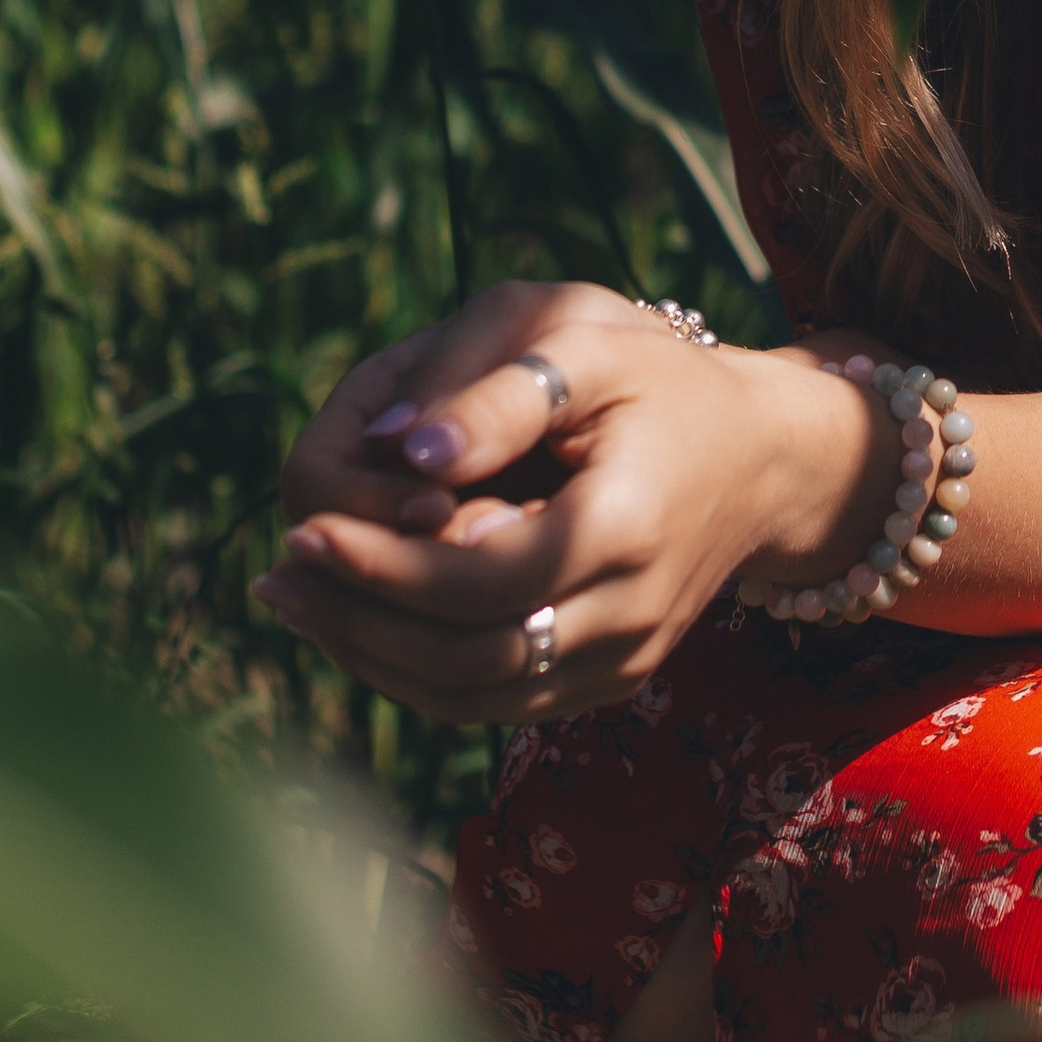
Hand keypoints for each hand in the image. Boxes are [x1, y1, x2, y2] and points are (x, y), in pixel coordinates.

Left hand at [255, 280, 887, 720]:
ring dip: (372, 659)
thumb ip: (494, 391)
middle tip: (277, 572)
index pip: (476, 581)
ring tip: (296, 601)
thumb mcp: (587, 340)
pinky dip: (417, 672)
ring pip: (474, 699)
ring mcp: (624, 663)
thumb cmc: (661, 378)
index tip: (300, 527)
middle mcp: (630, 617)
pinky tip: (359, 624)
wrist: (763, 457)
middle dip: (357, 621)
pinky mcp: (612, 682)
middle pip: (465, 660)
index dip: (378, 565)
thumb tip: (398, 453)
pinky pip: (498, 702)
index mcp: (625, 526)